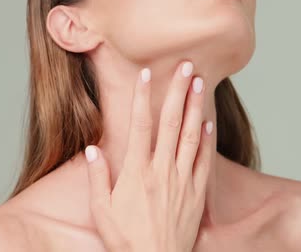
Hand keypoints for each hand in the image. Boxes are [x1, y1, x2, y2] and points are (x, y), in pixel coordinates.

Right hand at [84, 61, 214, 251]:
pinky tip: (208, 122)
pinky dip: (207, 140)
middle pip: (171, 123)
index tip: (148, 74)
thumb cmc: (125, 240)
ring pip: (191, 136)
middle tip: (185, 66)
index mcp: (136, 171)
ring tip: (199, 84)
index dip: (143, 97)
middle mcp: (162, 170)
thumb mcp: (101, 210)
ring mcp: (182, 181)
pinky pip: (204, 162)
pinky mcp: (196, 195)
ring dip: (195, 107)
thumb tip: (92, 149)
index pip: (140, 125)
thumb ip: (97, 177)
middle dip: (177, 91)